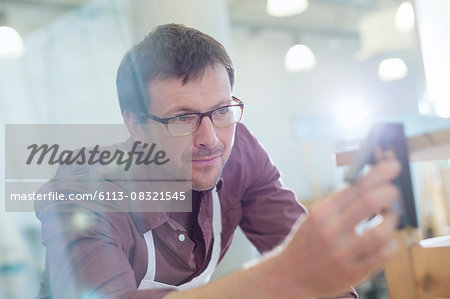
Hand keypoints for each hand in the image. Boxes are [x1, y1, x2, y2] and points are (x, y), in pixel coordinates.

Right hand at [273, 159, 401, 297]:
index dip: (378, 174)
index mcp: (320, 213)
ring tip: (390, 217)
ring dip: (392, 219)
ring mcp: (343, 253)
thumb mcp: (314, 218)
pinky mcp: (354, 272)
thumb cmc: (305, 242)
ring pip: (381, 231)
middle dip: (389, 192)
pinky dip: (392, 243)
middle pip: (369, 203)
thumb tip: (369, 185)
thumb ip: (338, 204)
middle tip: (394, 191)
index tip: (393, 166)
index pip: (354, 187)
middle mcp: (330, 232)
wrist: (290, 275)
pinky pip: (384, 255)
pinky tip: (387, 239)